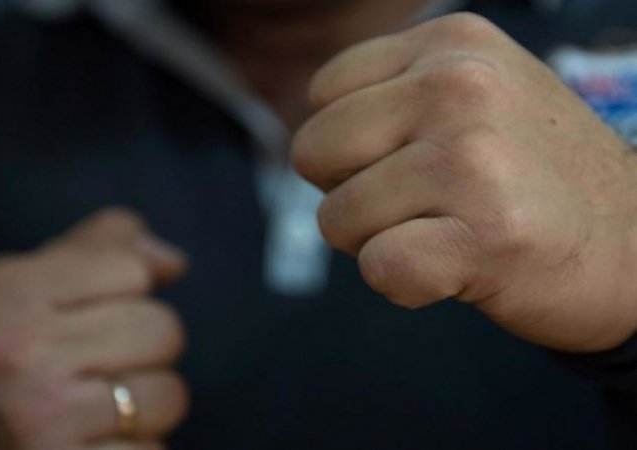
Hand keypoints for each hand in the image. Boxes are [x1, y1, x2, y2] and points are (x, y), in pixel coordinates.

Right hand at [0, 209, 188, 449]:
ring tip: (89, 418)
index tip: (82, 325)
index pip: (132, 271)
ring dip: (143, 411)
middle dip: (142, 355)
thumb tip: (173, 262)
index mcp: (11, 296)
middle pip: (162, 330)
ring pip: (170, 395)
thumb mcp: (25, 291)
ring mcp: (45, 417)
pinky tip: (91, 449)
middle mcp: (24, 353)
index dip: (123, 298)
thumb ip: (96, 253)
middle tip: (88, 378)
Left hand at [293, 13, 636, 352]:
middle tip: (419, 206)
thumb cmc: (532, 177)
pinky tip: (457, 268)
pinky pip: (379, 268)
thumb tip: (303, 142)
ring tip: (447, 232)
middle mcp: (459, 86)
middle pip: (312, 151)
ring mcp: (472, 159)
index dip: (349, 145)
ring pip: (335, 219)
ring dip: (379, 242)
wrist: (633, 245)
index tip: (404, 163)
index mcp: (450, 45)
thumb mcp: (472, 98)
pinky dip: (405, 284)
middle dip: (351, 193)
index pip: (323, 94)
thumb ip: (392, 99)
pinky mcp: (484, 234)